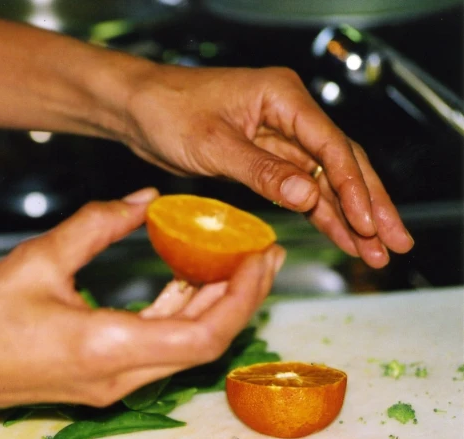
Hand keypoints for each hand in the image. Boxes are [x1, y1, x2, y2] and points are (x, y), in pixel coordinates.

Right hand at [0, 188, 284, 424]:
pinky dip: (177, 316)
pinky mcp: (99, 379)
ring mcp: (110, 384)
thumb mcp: (39, 258)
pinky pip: (156, 349)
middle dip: (240, 298)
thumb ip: (97, 225)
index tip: (259, 258)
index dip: (241, 296)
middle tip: (260, 254)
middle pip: (205, 344)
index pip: (204, 334)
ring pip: (182, 348)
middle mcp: (117, 376)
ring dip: (210, 306)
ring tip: (230, 261)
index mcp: (106, 347)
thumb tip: (141, 200)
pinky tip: (181, 281)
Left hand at [122, 66, 413, 267]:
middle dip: (369, 205)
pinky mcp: (262, 158)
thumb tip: (307, 195)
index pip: (331, 146)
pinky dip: (316, 213)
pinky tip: (338, 235)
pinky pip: (298, 188)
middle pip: (341, 163)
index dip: (353, 188)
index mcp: (282, 96)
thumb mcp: (213, 143)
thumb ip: (261, 170)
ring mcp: (276, 137)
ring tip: (373, 251)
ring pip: (323, 180)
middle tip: (394, 243)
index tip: (369, 223)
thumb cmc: (167, 109)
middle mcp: (287, 114)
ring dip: (347, 216)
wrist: (136, 109)